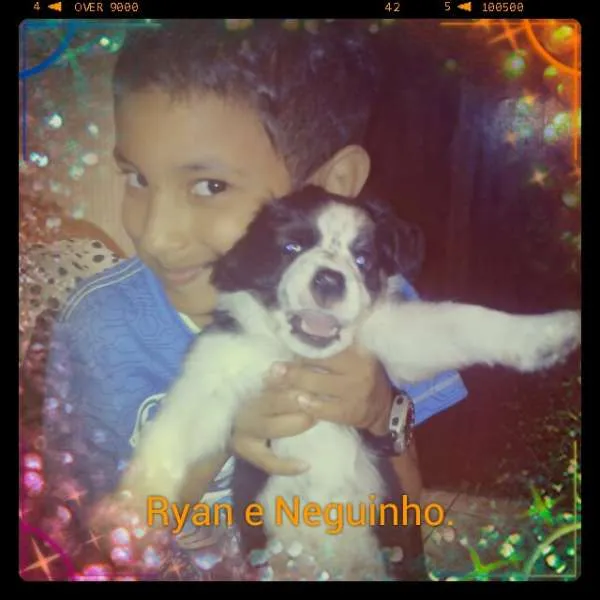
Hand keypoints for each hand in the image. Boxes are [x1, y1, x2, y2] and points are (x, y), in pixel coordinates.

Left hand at [230, 345, 393, 474]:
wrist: (383, 407)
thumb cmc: (364, 374)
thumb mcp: (357, 355)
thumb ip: (337, 344)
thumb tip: (306, 327)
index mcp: (359, 351)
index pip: (330, 342)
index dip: (306, 339)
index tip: (287, 337)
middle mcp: (358, 369)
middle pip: (319, 362)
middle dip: (293, 364)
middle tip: (273, 365)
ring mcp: (355, 391)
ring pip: (317, 385)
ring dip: (293, 382)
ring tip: (275, 379)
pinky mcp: (350, 411)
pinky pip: (324, 408)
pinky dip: (308, 404)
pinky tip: (296, 400)